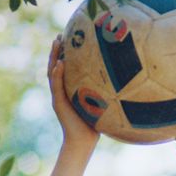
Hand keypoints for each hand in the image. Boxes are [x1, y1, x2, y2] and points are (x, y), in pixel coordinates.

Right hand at [48, 35, 99, 155]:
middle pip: (56, 66)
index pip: (65, 67)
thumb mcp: (99, 102)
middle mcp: (62, 90)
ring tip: (56, 43)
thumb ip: (103, 89)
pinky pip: (56, 86)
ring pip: (53, 72)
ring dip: (53, 57)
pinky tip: (59, 64)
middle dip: (56, 50)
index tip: (69, 37)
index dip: (65, 52)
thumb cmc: (95, 123)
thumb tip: (122, 76)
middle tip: (59, 35)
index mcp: (69, 89)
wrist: (83, 141)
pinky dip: (57, 74)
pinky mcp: (58, 103)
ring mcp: (58, 96)